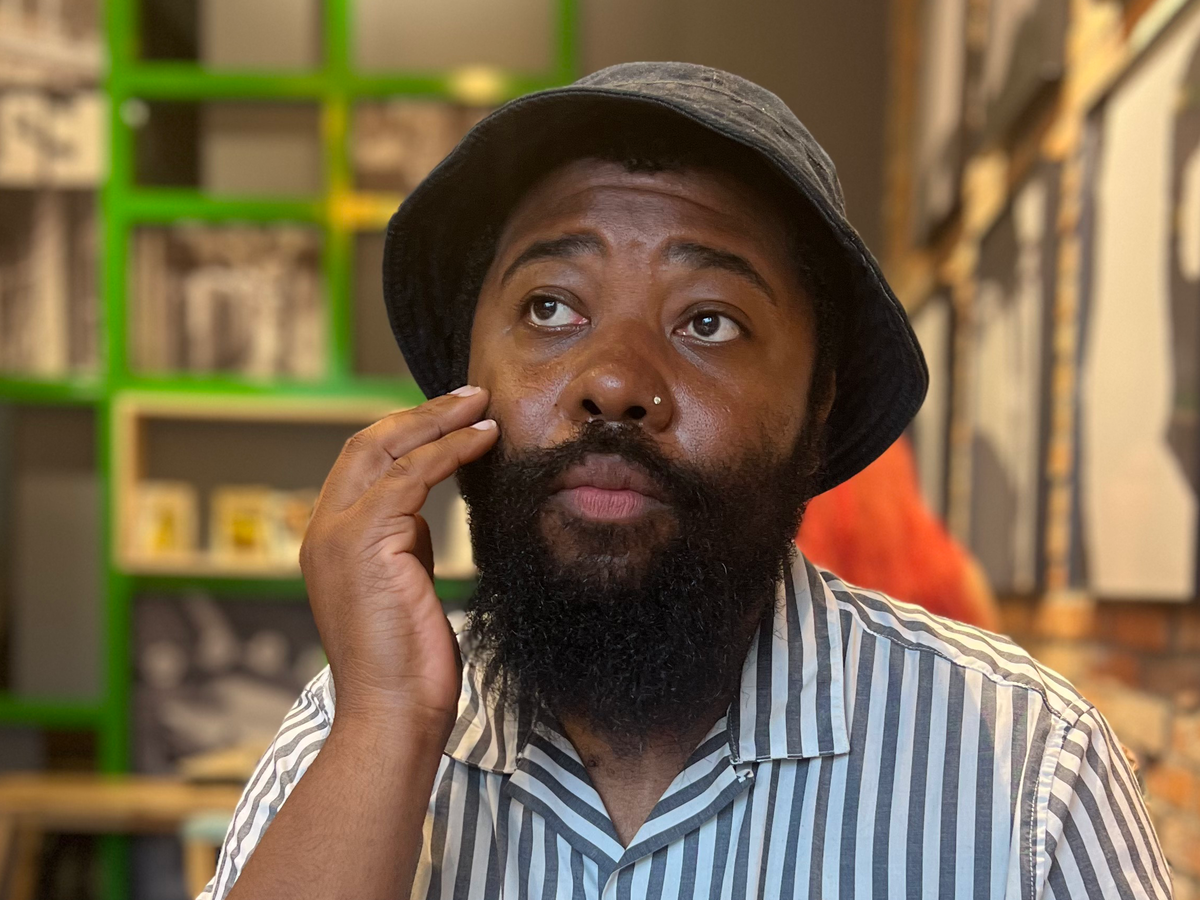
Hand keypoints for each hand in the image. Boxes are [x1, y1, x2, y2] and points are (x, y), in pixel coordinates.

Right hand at [299, 387, 497, 739]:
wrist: (392, 714)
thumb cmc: (406, 664)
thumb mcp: (402, 587)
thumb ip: (402, 544)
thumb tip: (422, 512)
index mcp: (329, 540)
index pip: (362, 464)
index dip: (408, 433)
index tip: (453, 416)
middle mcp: (322, 530)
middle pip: (367, 443)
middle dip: (422, 414)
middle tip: (470, 395)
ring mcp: (335, 534)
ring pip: (385, 450)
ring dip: (439, 422)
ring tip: (482, 406)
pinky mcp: (362, 541)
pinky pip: (410, 476)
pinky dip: (448, 451)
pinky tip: (481, 440)